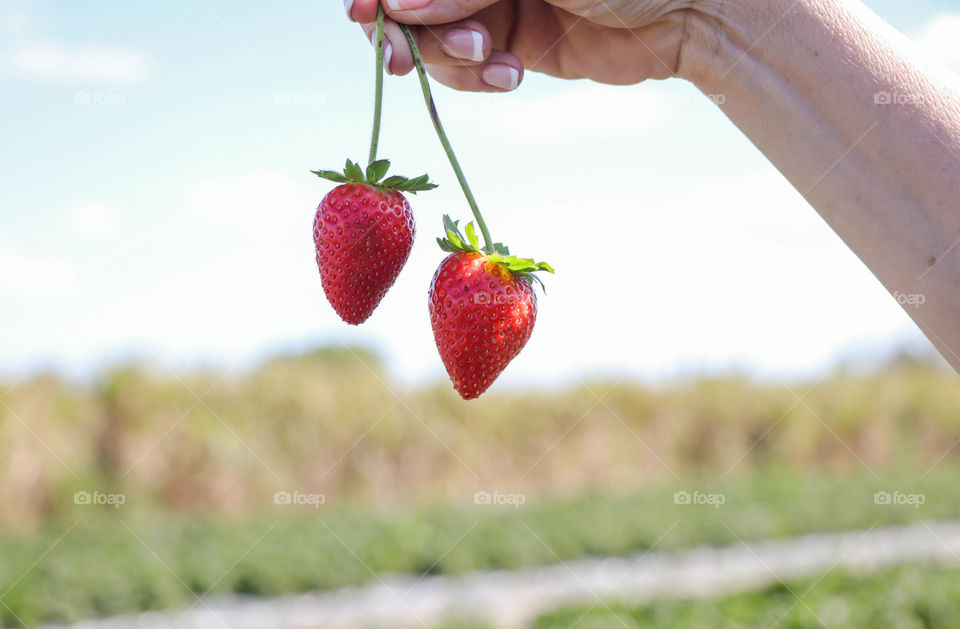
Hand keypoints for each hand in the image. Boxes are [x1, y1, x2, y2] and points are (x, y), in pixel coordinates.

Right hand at [345, 0, 693, 91]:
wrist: (691, 9)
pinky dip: (479, 79)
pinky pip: (473, 70)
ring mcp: (500, 3)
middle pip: (415, 1)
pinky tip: (509, 73)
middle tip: (400, 57)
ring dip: (449, 56)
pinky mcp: (518, 46)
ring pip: (438, 38)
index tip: (366, 11)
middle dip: (408, 29)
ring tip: (490, 55)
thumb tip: (398, 3)